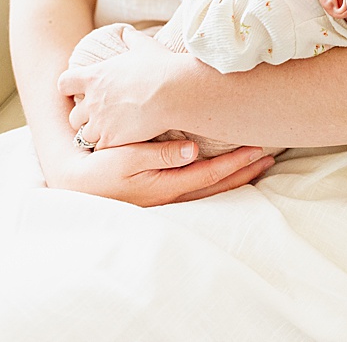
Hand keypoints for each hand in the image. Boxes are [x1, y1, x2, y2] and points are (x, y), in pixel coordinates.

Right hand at [44, 135, 274, 204]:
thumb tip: (193, 150)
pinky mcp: (163, 193)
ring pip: (212, 188)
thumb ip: (160, 154)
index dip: (237, 161)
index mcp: (167, 186)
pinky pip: (200, 188)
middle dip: (246, 170)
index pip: (212, 174)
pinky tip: (229, 169)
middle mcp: (173, 195)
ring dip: (237, 175)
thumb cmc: (100, 171)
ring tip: (259, 162)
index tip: (259, 148)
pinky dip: (220, 179)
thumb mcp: (126, 159)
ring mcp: (169, 197)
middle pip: (219, 185)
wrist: (76, 186)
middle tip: (270, 155)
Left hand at [60, 26, 191, 147]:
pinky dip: (110, 147)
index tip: (80, 91)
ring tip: (114, 133)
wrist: (176, 91)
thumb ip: (131, 39)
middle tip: (102, 117)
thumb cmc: (163, 67)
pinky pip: (100, 149)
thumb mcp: (145, 47)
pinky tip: (123, 143)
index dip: (70, 88)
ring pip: (85, 136)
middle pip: (74, 116)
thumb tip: (126, 32)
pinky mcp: (111, 139)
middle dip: (85, 118)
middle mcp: (92, 100)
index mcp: (95, 76)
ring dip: (97, 135)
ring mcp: (99, 122)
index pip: (64, 83)